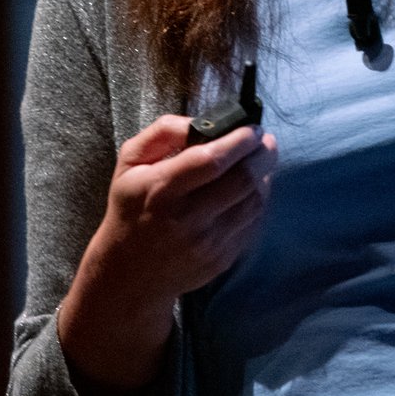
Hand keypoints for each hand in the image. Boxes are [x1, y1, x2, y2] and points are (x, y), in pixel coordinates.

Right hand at [58, 115, 278, 395]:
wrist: (129, 273)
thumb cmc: (130, 209)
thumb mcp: (130, 163)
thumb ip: (162, 133)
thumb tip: (200, 122)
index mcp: (161, 190)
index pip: (211, 160)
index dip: (238, 141)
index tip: (251, 128)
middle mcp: (187, 219)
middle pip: (241, 180)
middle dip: (261, 153)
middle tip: (265, 139)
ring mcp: (208, 243)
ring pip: (253, 201)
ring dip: (265, 175)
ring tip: (262, 158)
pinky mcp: (222, 260)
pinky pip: (252, 223)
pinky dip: (258, 200)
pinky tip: (253, 187)